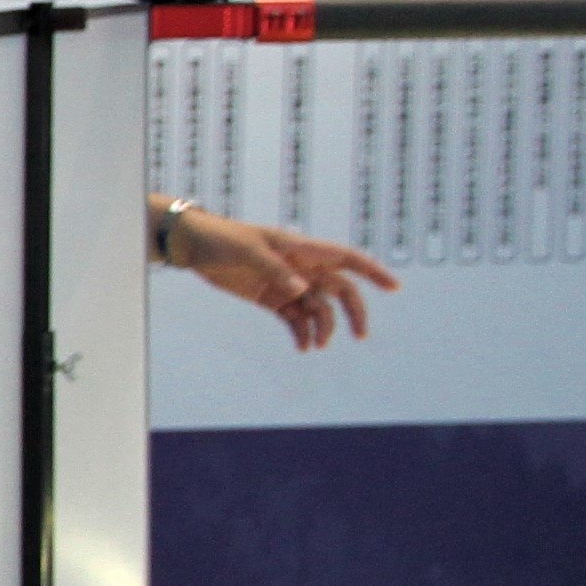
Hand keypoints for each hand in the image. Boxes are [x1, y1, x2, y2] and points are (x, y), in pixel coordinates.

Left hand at [173, 209, 397, 351]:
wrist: (192, 245)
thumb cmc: (222, 238)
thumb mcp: (247, 250)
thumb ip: (275, 269)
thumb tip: (303, 290)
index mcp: (301, 248)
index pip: (345, 258)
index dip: (372, 271)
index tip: (394, 288)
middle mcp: (300, 266)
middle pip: (338, 290)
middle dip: (353, 312)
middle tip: (361, 336)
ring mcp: (286, 283)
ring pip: (317, 308)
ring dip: (323, 327)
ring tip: (317, 346)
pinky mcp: (270, 298)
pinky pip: (294, 318)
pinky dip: (302, 333)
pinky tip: (303, 347)